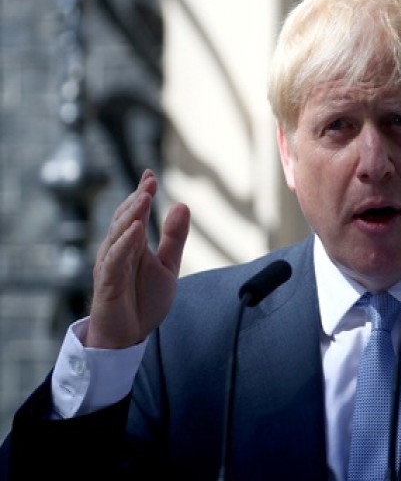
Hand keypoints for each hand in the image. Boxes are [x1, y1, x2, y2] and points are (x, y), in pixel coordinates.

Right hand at [85, 169, 190, 348]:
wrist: (129, 336)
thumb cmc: (143, 301)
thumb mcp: (168, 265)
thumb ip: (174, 237)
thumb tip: (181, 204)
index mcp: (132, 244)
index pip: (135, 213)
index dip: (142, 193)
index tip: (150, 173)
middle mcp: (118, 250)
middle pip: (125, 219)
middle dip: (137, 199)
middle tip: (149, 181)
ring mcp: (111, 266)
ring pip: (118, 235)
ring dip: (131, 214)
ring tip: (144, 196)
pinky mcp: (107, 283)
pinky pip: (115, 260)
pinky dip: (125, 243)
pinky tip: (136, 229)